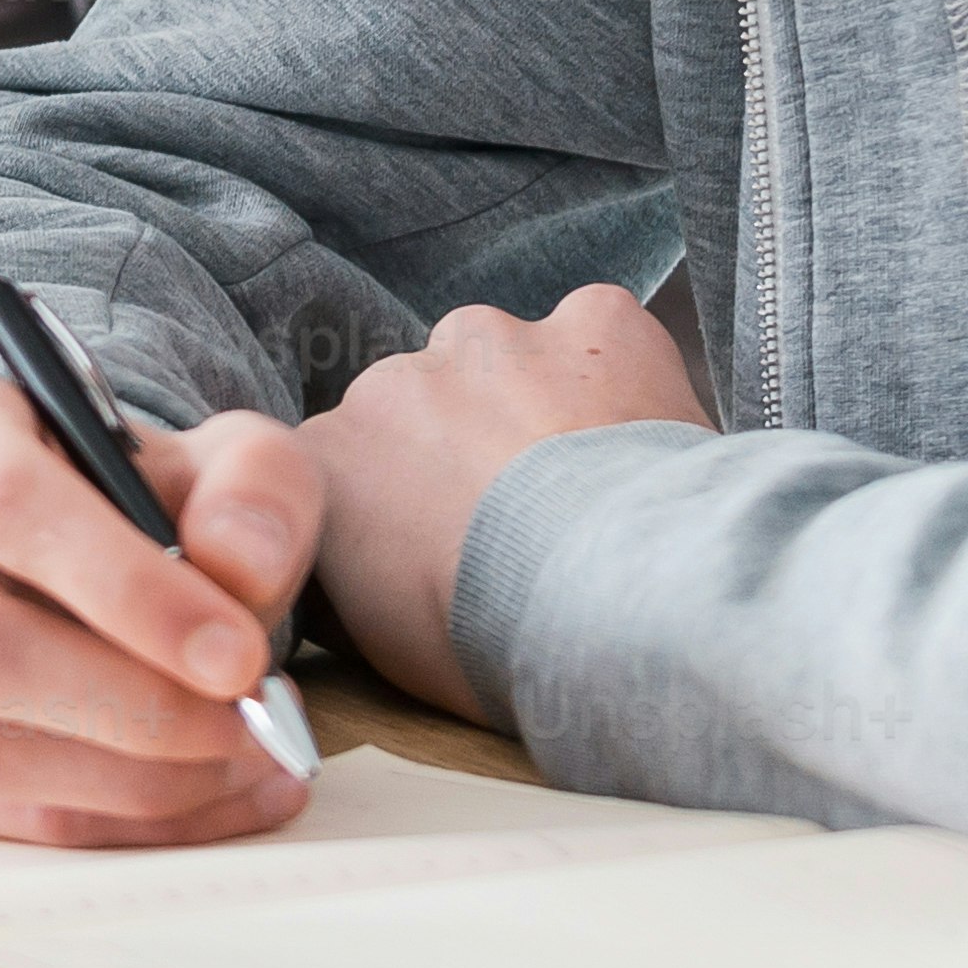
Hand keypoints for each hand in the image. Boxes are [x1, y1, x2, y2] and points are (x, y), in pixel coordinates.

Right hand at [0, 370, 323, 845]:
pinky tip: (212, 796)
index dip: (124, 588)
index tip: (237, 656)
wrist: (77, 549)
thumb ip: (255, 488)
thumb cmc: (137, 499)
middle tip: (247, 725)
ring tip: (248, 758)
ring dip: (133, 778)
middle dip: (129, 705)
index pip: (6, 502)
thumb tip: (237, 567)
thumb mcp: (219, 456)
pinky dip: (117, 821)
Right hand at [299, 286, 709, 717]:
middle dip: (461, 442)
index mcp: (328, 455)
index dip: (396, 501)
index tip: (436, 541)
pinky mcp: (591, 323)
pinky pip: (598, 330)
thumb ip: (354, 570)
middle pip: (421, 401)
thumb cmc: (497, 644)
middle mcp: (394, 380)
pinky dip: (618, 373)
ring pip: (502, 356)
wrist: (614, 604)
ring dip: (531, 400)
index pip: (343, 461)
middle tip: (519, 517)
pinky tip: (639, 439)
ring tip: (584, 483)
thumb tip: (372, 564)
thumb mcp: (381, 642)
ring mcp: (492, 340)